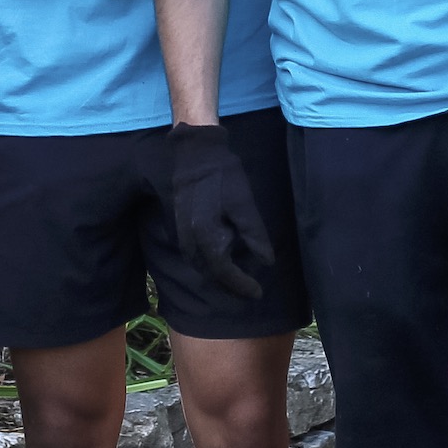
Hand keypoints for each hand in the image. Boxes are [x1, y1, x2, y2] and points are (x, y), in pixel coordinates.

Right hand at [162, 123, 271, 299]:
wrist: (194, 154)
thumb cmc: (223, 177)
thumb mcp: (244, 204)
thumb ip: (255, 235)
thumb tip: (267, 262)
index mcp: (207, 238)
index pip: (225, 274)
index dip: (242, 286)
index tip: (258, 293)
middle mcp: (191, 243)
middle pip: (210, 276)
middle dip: (230, 288)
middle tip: (250, 293)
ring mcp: (182, 237)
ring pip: (201, 269)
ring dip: (219, 279)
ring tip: (238, 283)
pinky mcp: (180, 229)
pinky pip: (195, 258)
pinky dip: (209, 267)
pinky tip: (221, 264)